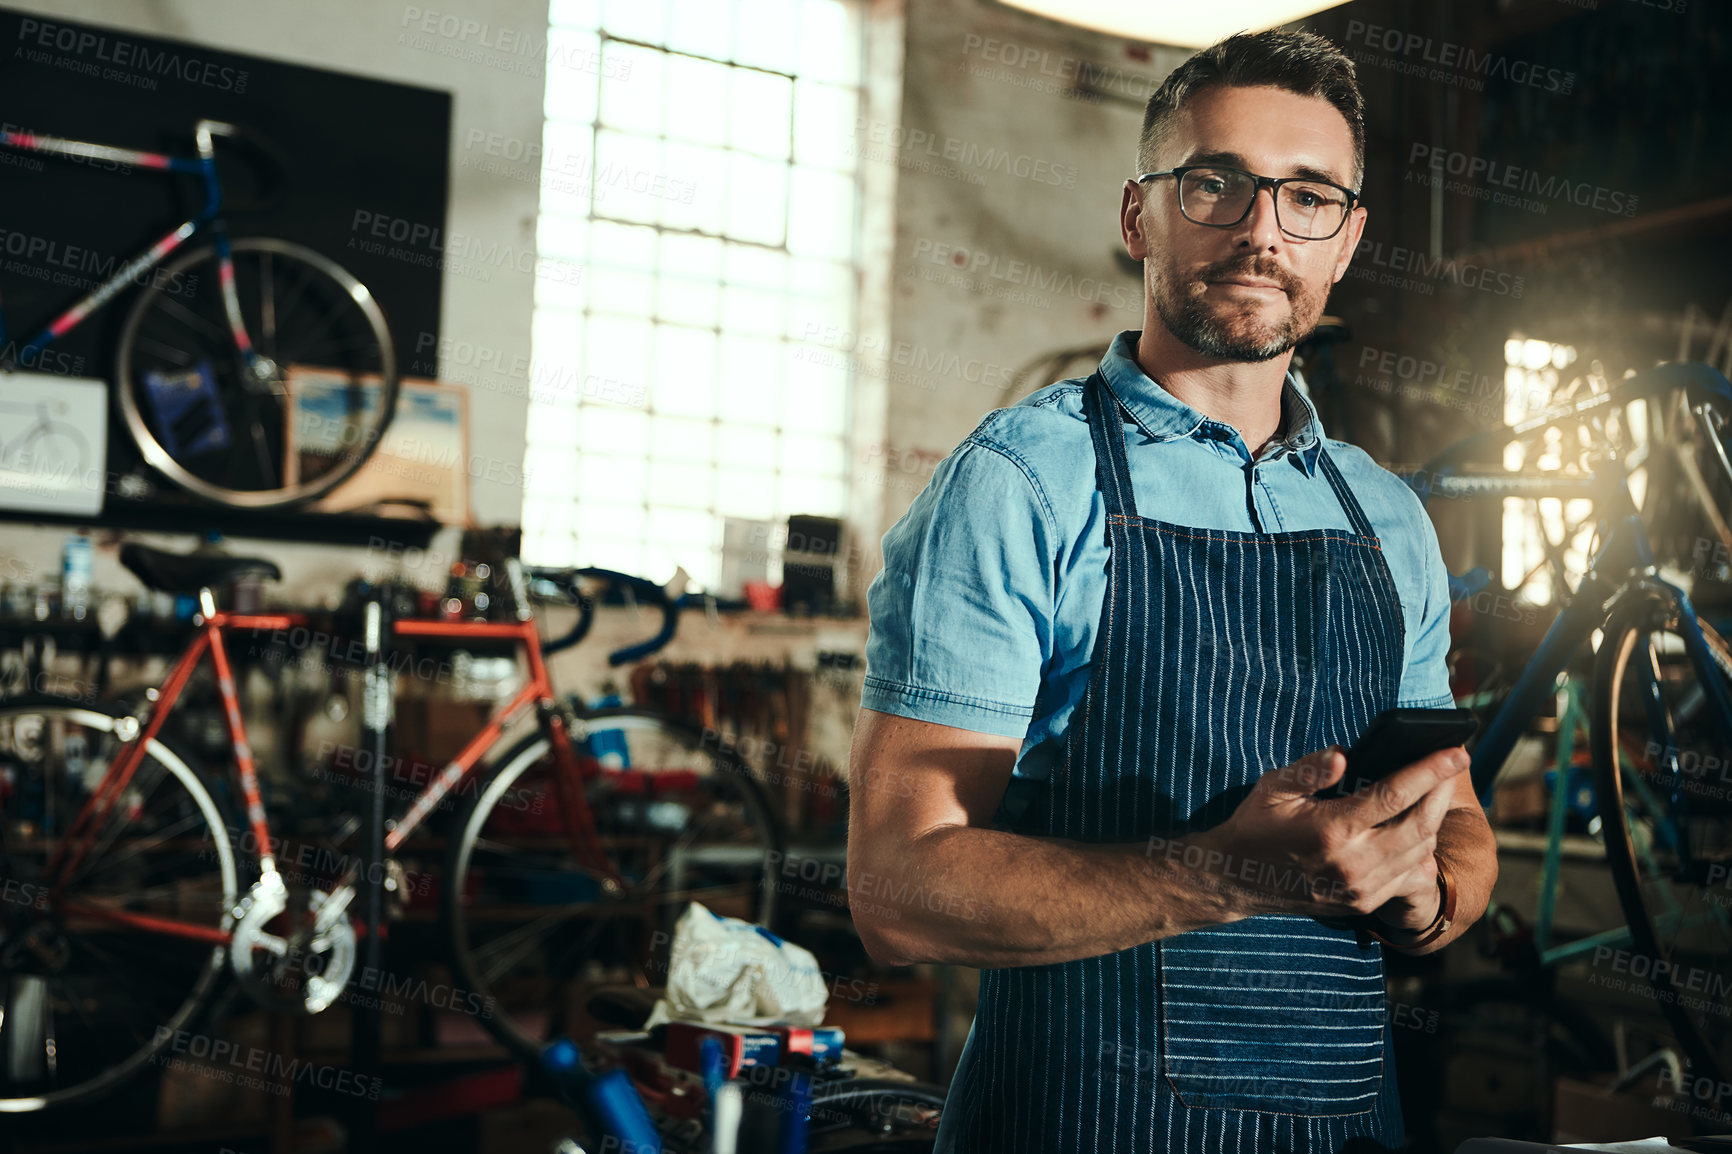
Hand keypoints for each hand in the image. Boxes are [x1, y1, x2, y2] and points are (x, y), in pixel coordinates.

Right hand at [1193, 744, 1466, 920]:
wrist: (1236, 880)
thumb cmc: (1255, 826)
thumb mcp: (1273, 788)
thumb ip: (1309, 769)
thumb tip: (1344, 755)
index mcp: (1332, 830)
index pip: (1396, 794)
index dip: (1430, 770)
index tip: (1455, 751)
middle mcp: (1352, 863)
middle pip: (1421, 825)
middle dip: (1442, 793)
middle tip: (1454, 766)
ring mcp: (1360, 889)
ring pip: (1421, 853)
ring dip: (1435, 821)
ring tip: (1434, 794)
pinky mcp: (1362, 904)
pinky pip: (1408, 876)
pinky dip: (1421, 850)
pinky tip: (1418, 829)